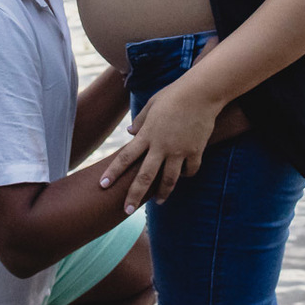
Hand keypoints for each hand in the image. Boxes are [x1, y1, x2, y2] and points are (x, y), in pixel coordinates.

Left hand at [99, 55, 224, 213]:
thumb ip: (140, 121)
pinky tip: (182, 176)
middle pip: (144, 176)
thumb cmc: (174, 94)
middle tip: (126, 212)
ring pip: (169, 180)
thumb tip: (130, 134)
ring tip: (158, 201)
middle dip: (133, 196)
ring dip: (162, 193)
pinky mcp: (195, 151)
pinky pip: (189, 170)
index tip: (102, 185)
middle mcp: (161, 146)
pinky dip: (185, 175)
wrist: (202, 92)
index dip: (113, 172)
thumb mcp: (152, 104)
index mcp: (147, 134)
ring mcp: (179, 150)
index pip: (125, 157)